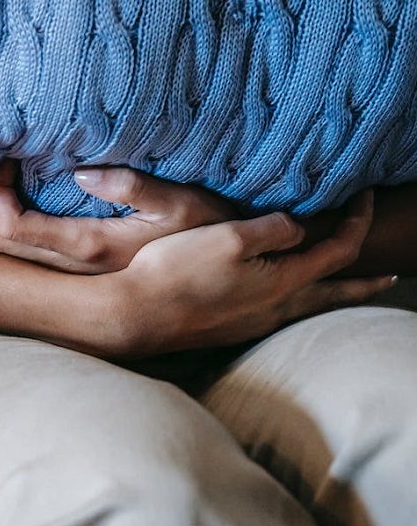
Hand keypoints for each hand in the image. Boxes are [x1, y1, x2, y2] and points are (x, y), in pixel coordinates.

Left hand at [0, 161, 239, 273]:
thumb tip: (81, 174)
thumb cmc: (209, 231)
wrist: (226, 274)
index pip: (15, 230)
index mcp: (91, 247)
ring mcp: (73, 272)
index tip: (3, 159)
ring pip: (6, 253)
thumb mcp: (183, 203)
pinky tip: (10, 198)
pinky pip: (23, 252)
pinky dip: (4, 224)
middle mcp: (74, 268)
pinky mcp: (78, 269)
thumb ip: (135, 187)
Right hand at [102, 191, 396, 356]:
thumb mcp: (229, 236)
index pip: (338, 250)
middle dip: (364, 283)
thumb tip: (296, 228)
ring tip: (342, 289)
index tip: (365, 196)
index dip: (357, 221)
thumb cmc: (177, 273)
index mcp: (283, 282)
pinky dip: (298, 302)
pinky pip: (279, 314)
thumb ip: (273, 228)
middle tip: (390, 278)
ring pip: (307, 307)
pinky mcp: (228, 329)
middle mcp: (275, 309)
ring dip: (332, 295)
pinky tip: (283, 300)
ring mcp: (251, 323)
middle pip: (334, 294)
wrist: (135, 315)